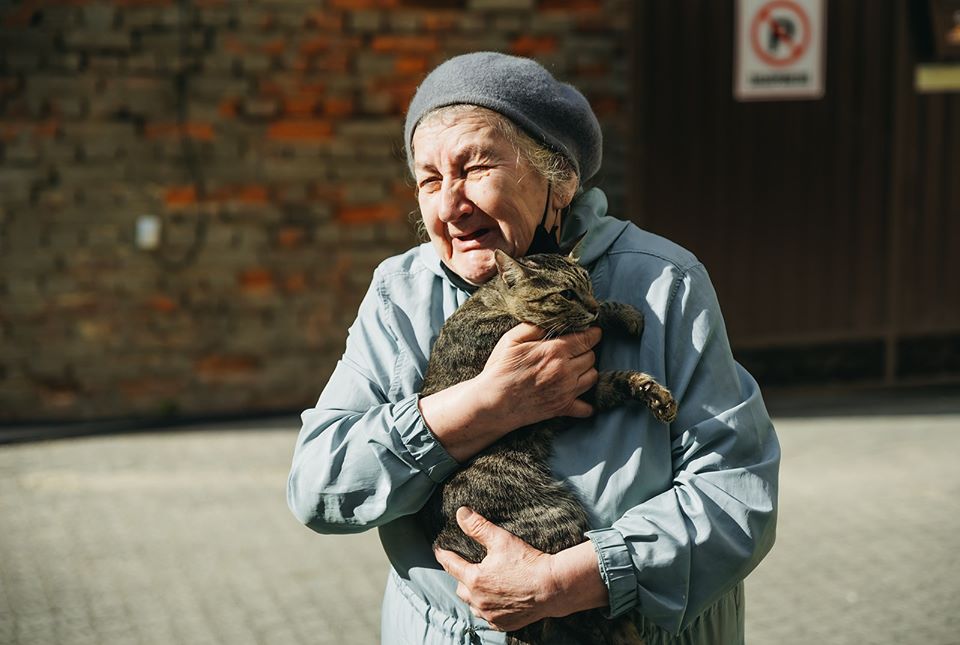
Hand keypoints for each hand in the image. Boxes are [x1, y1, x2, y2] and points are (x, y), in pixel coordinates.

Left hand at [434, 507, 557, 631]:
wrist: (552, 587)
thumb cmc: (527, 561)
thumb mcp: (501, 539)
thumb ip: (478, 526)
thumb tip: (461, 513)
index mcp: (474, 579)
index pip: (451, 565)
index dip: (444, 555)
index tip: (439, 550)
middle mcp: (479, 600)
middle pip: (460, 587)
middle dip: (460, 577)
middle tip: (465, 568)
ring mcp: (491, 615)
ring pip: (473, 605)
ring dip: (473, 595)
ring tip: (478, 586)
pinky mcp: (503, 624)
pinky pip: (488, 617)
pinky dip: (487, 609)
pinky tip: (494, 601)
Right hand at [476, 323, 600, 431]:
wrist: (492, 404)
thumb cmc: (499, 370)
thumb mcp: (511, 340)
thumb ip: (533, 327)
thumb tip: (551, 322)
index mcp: (554, 351)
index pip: (586, 339)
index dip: (593, 333)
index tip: (593, 332)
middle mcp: (565, 371)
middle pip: (591, 357)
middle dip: (586, 351)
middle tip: (576, 350)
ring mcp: (566, 391)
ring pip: (593, 378)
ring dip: (587, 371)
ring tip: (576, 369)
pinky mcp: (563, 408)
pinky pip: (587, 408)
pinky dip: (587, 404)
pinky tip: (579, 397)